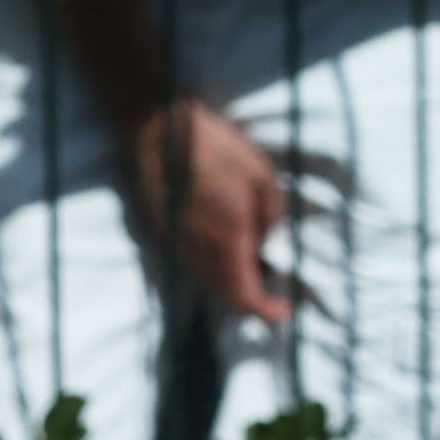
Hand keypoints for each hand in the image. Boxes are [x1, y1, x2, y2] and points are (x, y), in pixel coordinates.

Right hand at [141, 101, 291, 323]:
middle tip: (271, 282)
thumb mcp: (262, 175)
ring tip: (251, 259)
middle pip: (226, 296)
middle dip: (252, 298)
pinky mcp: (159, 232)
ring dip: (231, 281)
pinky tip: (223, 243)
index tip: (284, 311)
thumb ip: (271, 217)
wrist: (155, 127)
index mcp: (228, 240)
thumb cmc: (213, 146)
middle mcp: (198, 252)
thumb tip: (264, 242)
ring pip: (207, 282)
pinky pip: (191, 264)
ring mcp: (174, 244)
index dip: (267, 312)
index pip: (246, 298)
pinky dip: (212, 266)